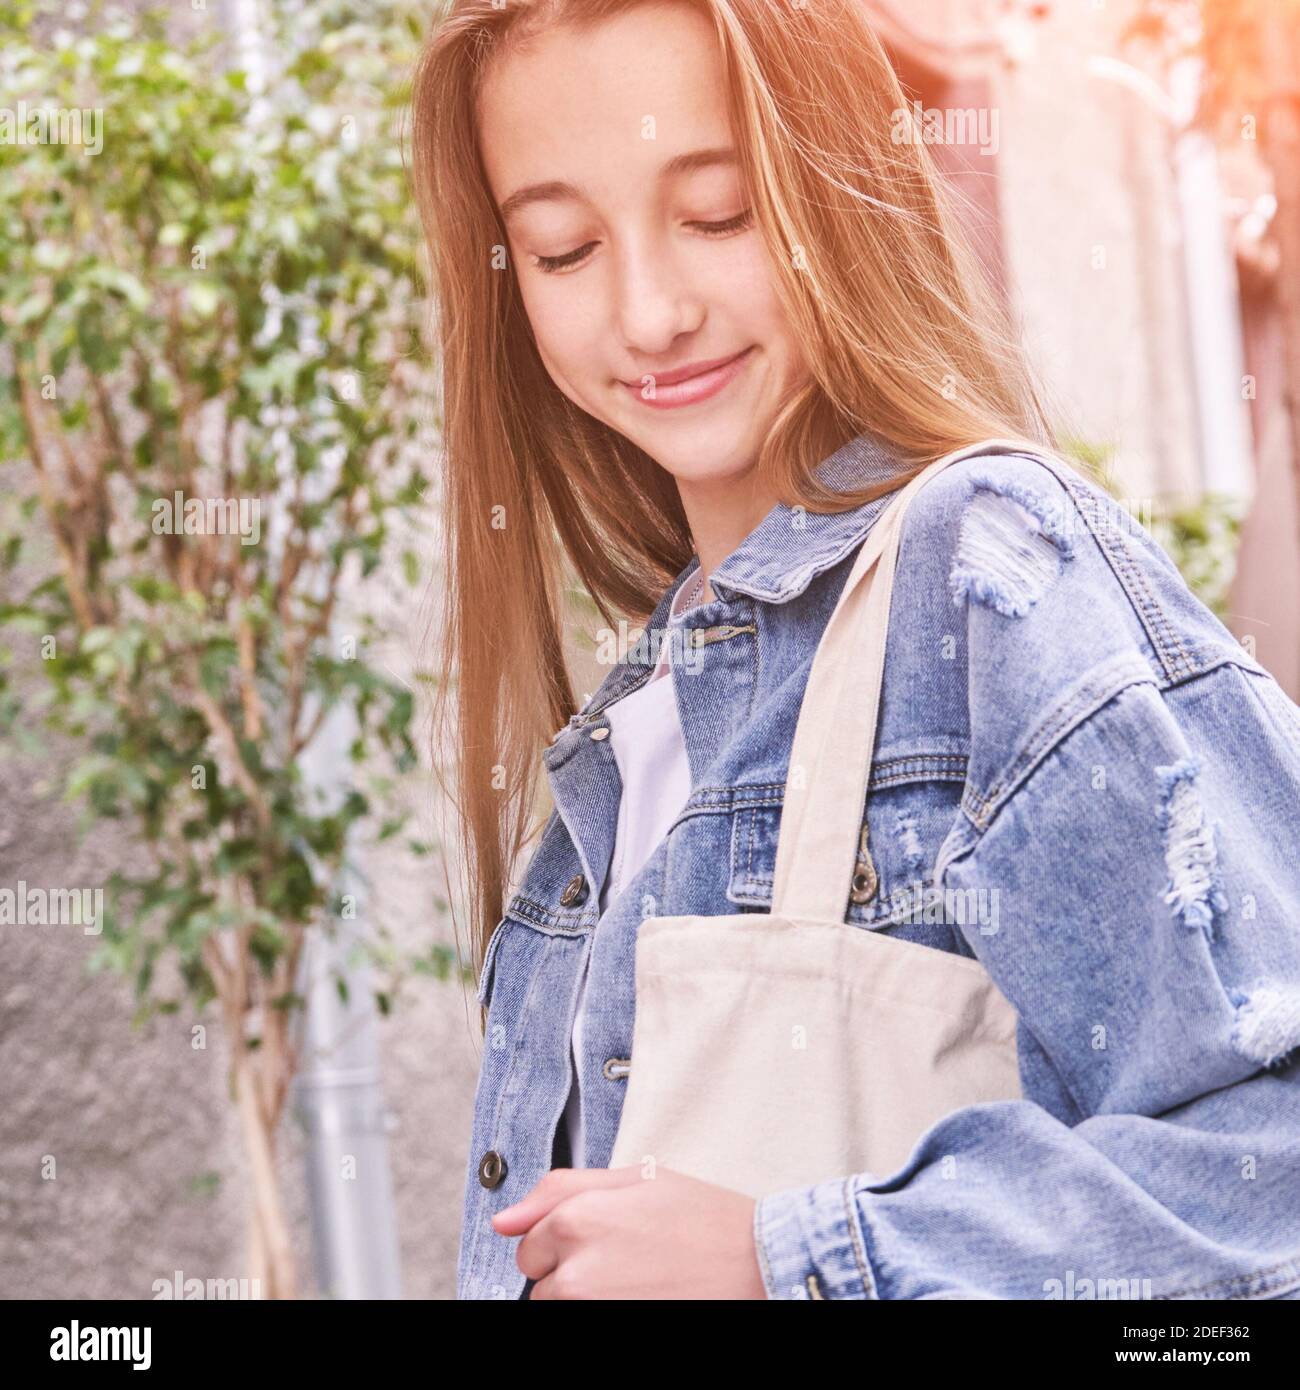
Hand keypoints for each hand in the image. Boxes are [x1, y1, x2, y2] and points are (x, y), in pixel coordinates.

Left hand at [491, 1165, 766, 1299]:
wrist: (760, 1265)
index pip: (529, 1244)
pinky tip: (642, 1295)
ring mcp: (591, 1308)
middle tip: (624, 1259)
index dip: (562, 1241)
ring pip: (560, 1307)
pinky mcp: (609, 1330)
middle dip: (569, 1273)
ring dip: (588, 1297)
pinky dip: (606, 1310)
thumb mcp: (636, 1180)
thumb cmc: (706, 1219)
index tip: (602, 1239)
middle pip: (541, 1284)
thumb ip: (559, 1190)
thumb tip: (502, 1220)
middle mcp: (574, 1271)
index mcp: (576, 1219)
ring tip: (638, 1280)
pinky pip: (584, 1324)